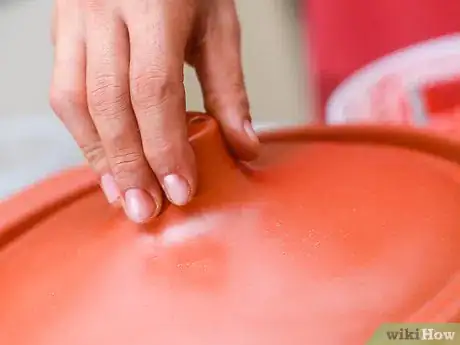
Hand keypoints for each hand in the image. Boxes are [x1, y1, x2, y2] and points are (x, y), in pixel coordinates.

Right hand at [50, 0, 259, 222]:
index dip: (165, 146)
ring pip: (74, 101)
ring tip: (124, 196)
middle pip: (109, 102)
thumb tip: (243, 145)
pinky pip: (63, 91)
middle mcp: (104, 8)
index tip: (180, 189)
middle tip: (147, 210)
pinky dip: (84, 134)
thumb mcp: (218, 26)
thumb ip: (228, 87)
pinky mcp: (62, 30)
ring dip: (100, 157)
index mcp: (153, 4)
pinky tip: (106, 162)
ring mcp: (75, 18)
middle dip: (128, 164)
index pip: (154, 89)